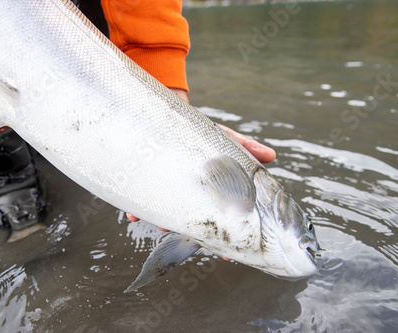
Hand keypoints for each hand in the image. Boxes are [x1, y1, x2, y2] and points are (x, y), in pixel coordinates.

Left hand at [127, 91, 276, 261]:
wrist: (166, 117)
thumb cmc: (199, 133)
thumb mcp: (223, 138)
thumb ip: (245, 147)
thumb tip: (271, 156)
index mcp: (210, 186)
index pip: (220, 211)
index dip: (223, 231)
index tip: (225, 254)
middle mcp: (189, 191)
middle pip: (192, 216)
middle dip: (193, 230)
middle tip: (195, 240)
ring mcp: (168, 188)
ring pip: (167, 212)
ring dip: (166, 221)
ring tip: (165, 227)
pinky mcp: (147, 183)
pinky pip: (140, 199)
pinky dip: (136, 209)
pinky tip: (134, 215)